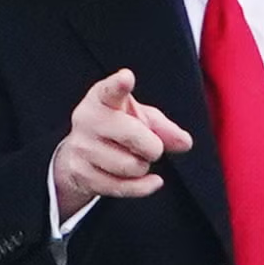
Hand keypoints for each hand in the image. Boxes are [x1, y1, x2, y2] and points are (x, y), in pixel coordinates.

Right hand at [52, 68, 192, 220]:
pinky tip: (150, 181)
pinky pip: (123, 187)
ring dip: (142, 167)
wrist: (78, 155)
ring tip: (133, 158)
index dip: (119, 85)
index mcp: (102, 98)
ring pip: (131, 165)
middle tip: (150, 146)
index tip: (126, 78)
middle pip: (132, 135)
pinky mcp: (81, 173)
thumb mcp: (140, 119)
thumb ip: (164, 128)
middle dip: (152, 146)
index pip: (111, 90)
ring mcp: (81, 147)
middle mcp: (87, 119)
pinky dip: (143, 186)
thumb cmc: (116, 129)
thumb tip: (185, 142)